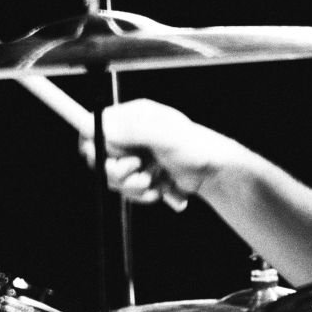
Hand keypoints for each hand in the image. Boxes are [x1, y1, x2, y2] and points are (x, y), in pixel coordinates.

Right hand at [78, 99, 239, 206]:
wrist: (215, 173)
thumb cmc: (196, 148)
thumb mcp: (165, 137)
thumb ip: (134, 132)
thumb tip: (103, 128)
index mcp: (134, 116)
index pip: (96, 125)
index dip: (96, 143)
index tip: (108, 156)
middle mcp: (131, 135)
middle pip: (99, 156)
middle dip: (117, 170)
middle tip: (137, 169)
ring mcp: (136, 156)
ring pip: (114, 178)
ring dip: (134, 186)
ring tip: (156, 180)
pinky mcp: (141, 176)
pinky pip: (128, 191)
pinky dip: (143, 194)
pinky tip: (161, 188)